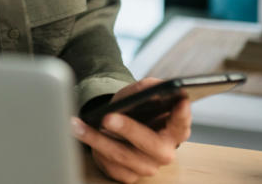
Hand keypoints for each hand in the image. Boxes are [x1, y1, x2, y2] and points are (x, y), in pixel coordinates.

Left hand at [71, 79, 192, 183]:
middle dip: (128, 130)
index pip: (182, 123)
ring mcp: (147, 167)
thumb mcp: (139, 95)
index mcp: (175, 131)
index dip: (182, 114)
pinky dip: (93, 148)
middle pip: (150, 144)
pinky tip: (82, 134)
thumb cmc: (135, 111)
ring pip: (122, 155)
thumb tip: (154, 86)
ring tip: (79, 125)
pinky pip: (110, 165)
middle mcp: (164, 152)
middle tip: (108, 118)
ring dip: (97, 139)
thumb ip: (148, 88)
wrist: (119, 129)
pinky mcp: (129, 176)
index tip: (179, 101)